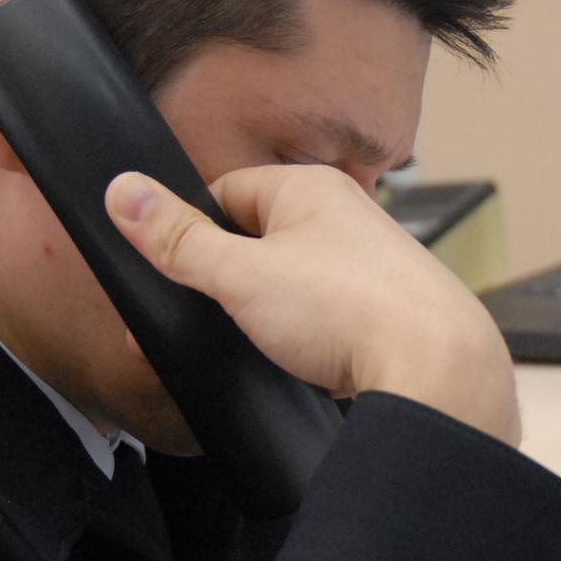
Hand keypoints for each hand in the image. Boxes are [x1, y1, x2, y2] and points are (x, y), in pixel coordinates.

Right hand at [105, 165, 520, 443]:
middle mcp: (347, 218)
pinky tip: (303, 363)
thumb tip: (124, 192)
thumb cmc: (350, 310)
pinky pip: (327, 320)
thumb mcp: (240, 274)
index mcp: (310, 189)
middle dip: (227, 281)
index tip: (173, 268)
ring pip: (294, 285)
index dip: (192, 232)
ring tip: (263, 342)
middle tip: (209, 316)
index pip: (226, 192)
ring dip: (269, 315)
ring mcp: (371, 267)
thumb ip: (178, 240)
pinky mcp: (387, 315)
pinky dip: (308, 341)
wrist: (436, 371)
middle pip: (259, 241)